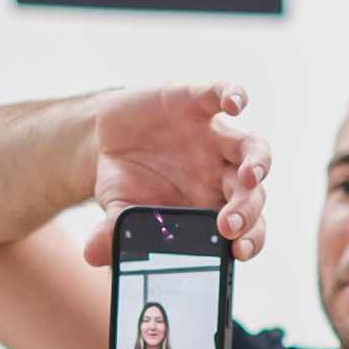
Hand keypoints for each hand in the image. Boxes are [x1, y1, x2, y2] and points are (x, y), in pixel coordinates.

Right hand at [82, 82, 272, 265]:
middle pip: (251, 192)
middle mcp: (221, 173)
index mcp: (210, 206)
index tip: (238, 252)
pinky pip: (223, 94)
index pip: (246, 228)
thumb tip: (91, 254)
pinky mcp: (198, 103)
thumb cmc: (125, 181)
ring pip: (251, 148)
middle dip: (247, 209)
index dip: (250, 239)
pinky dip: (232, 94)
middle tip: (230, 226)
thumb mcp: (116, 207)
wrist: (109, 139)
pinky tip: (233, 103)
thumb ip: (114, 231)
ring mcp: (214, 138)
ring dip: (257, 162)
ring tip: (250, 175)